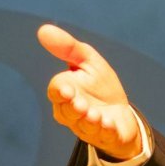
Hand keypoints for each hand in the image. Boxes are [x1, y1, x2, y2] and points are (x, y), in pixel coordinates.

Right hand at [37, 24, 142, 159]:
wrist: (121, 113)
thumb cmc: (99, 86)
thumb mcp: (87, 62)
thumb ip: (68, 48)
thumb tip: (43, 29)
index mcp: (65, 94)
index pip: (57, 92)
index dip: (60, 91)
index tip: (66, 88)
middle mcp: (72, 113)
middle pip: (68, 112)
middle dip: (74, 108)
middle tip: (80, 103)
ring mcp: (89, 127)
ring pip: (84, 125)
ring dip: (89, 120)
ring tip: (95, 114)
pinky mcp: (106, 136)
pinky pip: (104, 135)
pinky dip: (105, 131)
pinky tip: (108, 124)